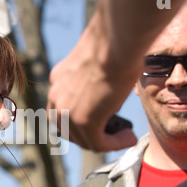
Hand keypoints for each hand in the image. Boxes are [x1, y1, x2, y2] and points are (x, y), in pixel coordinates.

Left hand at [47, 13, 137, 151]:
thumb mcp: (98, 64)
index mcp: (58, 80)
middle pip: (68, 130)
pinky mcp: (82, 121)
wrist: (116, 42)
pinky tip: (129, 137)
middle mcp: (56, 96)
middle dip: (91, 135)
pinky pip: (98, 144)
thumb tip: (107, 96)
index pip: (61, 112)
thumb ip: (94, 81)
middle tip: (113, 134)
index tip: (102, 122)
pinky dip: (116, 144)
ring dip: (107, 141)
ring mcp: (66, 110)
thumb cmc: (115, 44)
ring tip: (126, 135)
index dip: (80, 123)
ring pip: (84, 140)